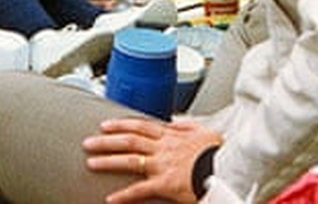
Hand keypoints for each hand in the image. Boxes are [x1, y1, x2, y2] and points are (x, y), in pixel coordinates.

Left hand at [83, 117, 222, 203]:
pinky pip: (140, 190)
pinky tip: (110, 199)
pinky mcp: (166, 184)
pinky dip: (124, 195)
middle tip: (88, 142)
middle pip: (129, 140)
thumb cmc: (219, 153)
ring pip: (130, 159)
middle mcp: (163, 148)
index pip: (140, 125)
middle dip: (106, 140)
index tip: (106, 124)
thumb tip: (175, 122)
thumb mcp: (204, 132)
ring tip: (91, 163)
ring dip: (108, 161)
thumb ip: (186, 126)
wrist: (229, 167)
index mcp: (171, 136)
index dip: (121, 124)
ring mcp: (163, 165)